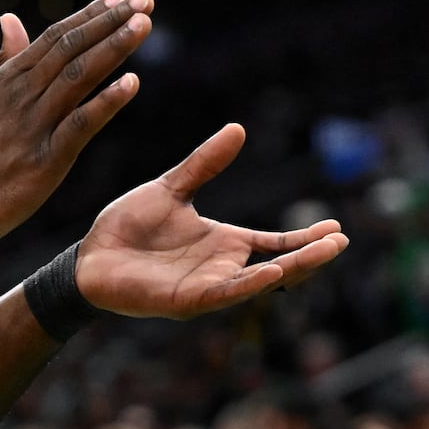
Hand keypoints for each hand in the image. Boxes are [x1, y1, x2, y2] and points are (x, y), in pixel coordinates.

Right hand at [0, 0, 153, 247]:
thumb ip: (3, 59)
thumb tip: (10, 18)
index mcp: (9, 78)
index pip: (55, 36)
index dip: (90, 16)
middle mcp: (23, 93)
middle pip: (72, 48)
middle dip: (110, 22)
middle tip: (145, 1)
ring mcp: (35, 123)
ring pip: (80, 75)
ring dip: (114, 47)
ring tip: (143, 25)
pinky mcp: (47, 157)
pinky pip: (81, 123)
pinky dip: (106, 101)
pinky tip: (132, 83)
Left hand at [76, 124, 348, 318]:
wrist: (88, 257)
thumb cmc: (128, 227)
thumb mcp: (171, 189)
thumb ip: (204, 164)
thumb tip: (237, 129)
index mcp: (221, 244)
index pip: (274, 242)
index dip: (304, 237)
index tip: (336, 226)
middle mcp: (220, 268)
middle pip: (277, 264)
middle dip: (310, 255)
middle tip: (340, 240)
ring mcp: (205, 286)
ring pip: (257, 281)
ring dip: (290, 269)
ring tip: (321, 253)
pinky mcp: (184, 300)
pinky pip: (222, 293)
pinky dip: (248, 284)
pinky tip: (270, 271)